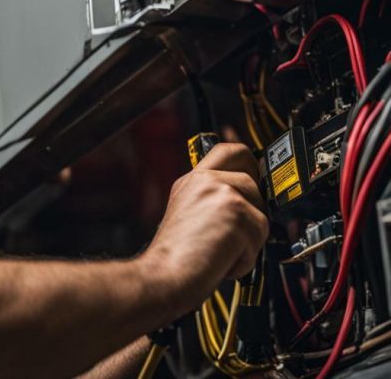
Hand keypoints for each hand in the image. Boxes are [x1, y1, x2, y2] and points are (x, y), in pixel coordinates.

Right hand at [139, 143, 267, 314]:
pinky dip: (247, 256)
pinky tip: (223, 260)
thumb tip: (244, 204)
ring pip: (261, 212)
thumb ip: (212, 201)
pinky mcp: (238, 212)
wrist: (164, 275)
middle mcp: (205, 181)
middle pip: (253, 179)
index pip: (228, 150)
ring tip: (222, 251)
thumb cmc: (174, 257)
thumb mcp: (188, 215)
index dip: (248, 162)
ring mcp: (223, 193)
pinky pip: (262, 236)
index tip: (254, 178)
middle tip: (238, 228)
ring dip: (249, 239)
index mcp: (191, 181)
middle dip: (254, 208)